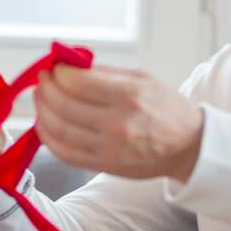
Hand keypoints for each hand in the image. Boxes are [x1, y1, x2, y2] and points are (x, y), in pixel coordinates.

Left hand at [34, 64, 204, 181]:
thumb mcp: (144, 79)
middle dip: (46, 88)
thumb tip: (69, 64)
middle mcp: (118, 123)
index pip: (78, 82)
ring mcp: (109, 148)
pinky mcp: (104, 165)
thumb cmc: (166, 108)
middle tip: (43, 80)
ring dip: (42, 111)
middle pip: (63, 105)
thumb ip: (105, 72)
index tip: (54, 67)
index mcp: (130, 96)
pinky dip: (48, 137)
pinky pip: (65, 153)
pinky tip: (46, 123)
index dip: (58, 73)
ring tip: (41, 99)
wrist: (189, 146)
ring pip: (59, 129)